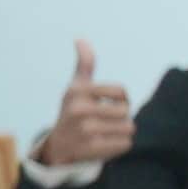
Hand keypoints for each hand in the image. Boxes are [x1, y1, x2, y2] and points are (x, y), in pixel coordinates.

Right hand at [44, 39, 134, 167]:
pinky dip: (119, 146)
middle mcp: (79, 109)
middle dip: (120, 118)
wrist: (59, 146)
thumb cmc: (73, 112)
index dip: (121, 99)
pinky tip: (102, 144)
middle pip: (126, 111)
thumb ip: (85, 65)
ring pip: (128, 128)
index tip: (106, 104)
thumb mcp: (76, 87)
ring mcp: (84, 130)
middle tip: (103, 122)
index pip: (122, 92)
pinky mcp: (91, 148)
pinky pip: (125, 144)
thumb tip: (80, 39)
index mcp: (77, 91)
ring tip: (103, 133)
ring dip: (121, 132)